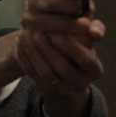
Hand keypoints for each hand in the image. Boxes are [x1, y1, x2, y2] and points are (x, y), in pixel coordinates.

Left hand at [14, 0, 105, 116]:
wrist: (66, 68)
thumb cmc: (78, 44)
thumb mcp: (88, 34)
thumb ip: (92, 27)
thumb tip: (94, 28)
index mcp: (95, 69)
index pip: (86, 60)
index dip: (72, 46)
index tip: (58, 32)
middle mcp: (80, 83)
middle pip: (64, 68)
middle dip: (49, 49)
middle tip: (39, 32)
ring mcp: (62, 88)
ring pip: (46, 73)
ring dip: (35, 53)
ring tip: (27, 35)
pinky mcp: (45, 89)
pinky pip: (32, 75)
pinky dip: (25, 59)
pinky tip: (20, 44)